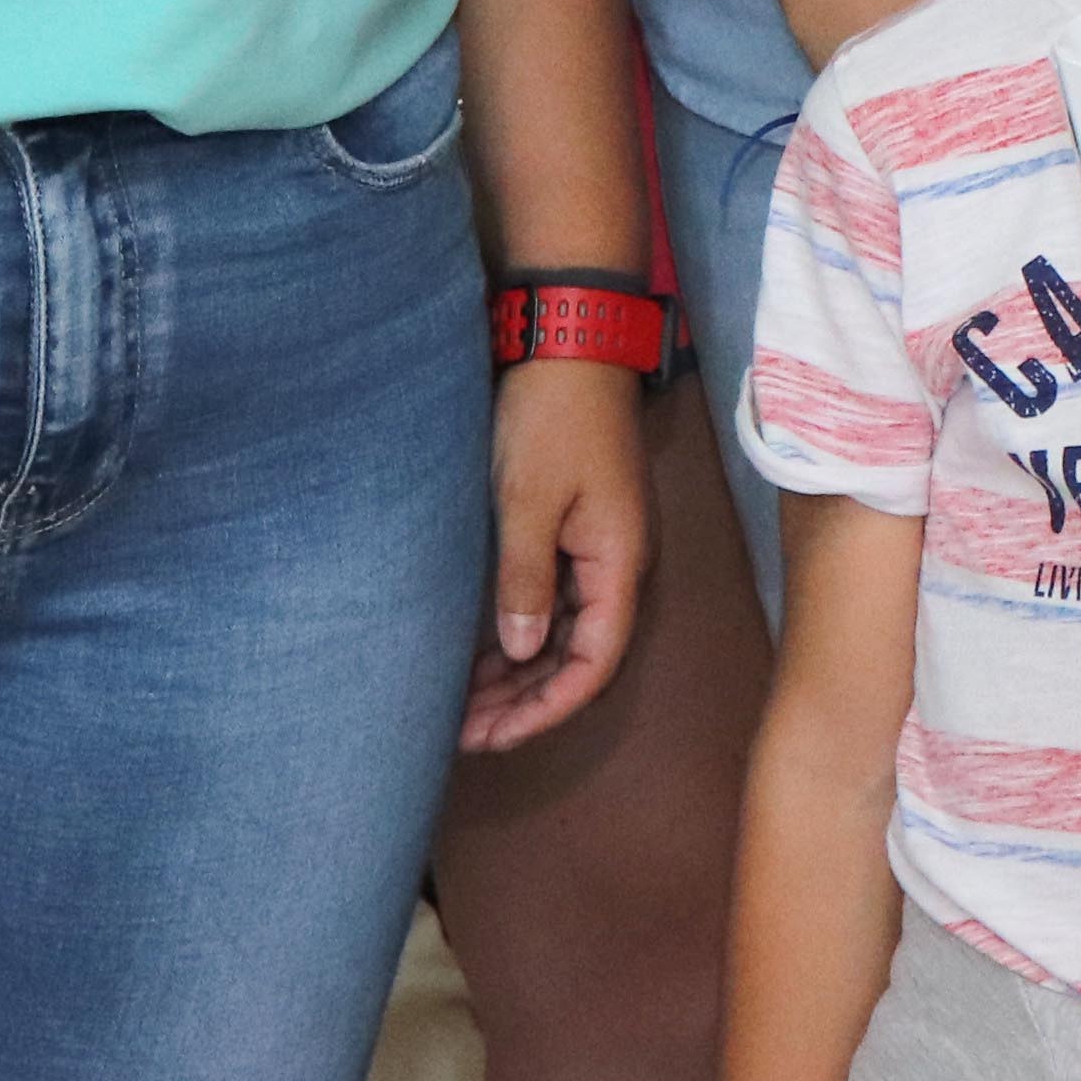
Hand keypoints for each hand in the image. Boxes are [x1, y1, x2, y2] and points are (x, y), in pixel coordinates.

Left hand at [463, 356, 651, 752]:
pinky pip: (554, 601)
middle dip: (525, 701)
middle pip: (580, 657)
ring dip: (520, 672)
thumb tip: (522, 651)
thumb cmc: (551, 418)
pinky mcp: (577, 527)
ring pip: (565, 633)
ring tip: (462, 702)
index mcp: (619, 563)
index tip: (492, 737)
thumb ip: (525, 580)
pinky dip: (520, 633)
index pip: (593, 665)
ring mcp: (599, 546)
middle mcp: (617, 564)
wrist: (570, 342)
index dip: (544, 710)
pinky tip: (479, 650)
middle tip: (463, 731)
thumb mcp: (527, 501)